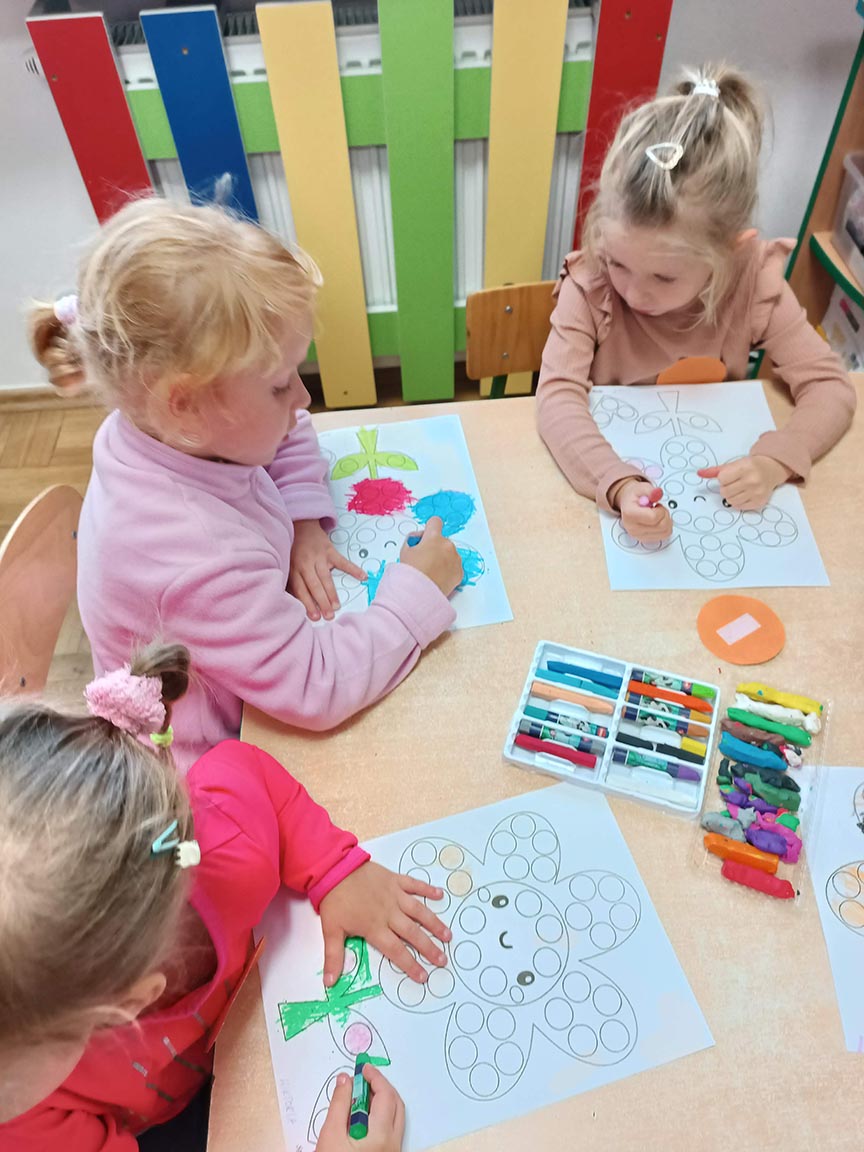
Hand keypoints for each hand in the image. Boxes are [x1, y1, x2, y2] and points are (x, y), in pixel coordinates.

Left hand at [289, 519, 366, 621]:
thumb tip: (296, 603)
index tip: (315, 617)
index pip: (301, 589)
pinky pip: (343, 562)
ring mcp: (319, 556)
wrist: (300, 524)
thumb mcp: (288, 564)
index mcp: (295, 568)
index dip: (307, 604)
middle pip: (314, 586)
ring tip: (337, 607)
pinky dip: (353, 569)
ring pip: (326, 578)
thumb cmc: (293, 549)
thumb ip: (292, 582)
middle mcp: (306, 563)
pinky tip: (363, 577)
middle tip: (328, 616)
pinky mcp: (330, 550)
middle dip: (321, 602)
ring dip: (332, 593)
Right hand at [316, 1065, 404, 1151]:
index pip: (385, 1095)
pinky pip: (392, 1130)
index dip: (375, 1077)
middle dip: (381, 1087)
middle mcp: (393, 1143)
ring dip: (382, 1101)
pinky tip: (363, 1117)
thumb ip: (339, 1104)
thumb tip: (346, 1079)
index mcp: (381, 1135)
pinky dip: (381, 1116)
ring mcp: (394, 1151)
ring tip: (360, 1096)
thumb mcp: (330, 1135)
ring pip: (396, 1117)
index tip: (362, 1068)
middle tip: (363, 1079)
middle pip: (396, 1104)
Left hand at [318, 860, 450, 986]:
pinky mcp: (395, 880)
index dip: (410, 965)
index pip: (396, 951)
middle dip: (429, 948)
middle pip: (412, 933)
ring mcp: (394, 895)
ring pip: (419, 911)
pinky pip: (414, 885)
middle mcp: (389, 913)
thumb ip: (334, 958)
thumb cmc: (334, 901)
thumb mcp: (330, 931)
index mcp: (374, 927)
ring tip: (448, 935)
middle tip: (443, 960)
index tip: (423, 977)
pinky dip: (427, 889)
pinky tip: (440, 894)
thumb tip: (330, 983)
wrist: (334, 868)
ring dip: (434, 923)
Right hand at [399, 516, 462, 596]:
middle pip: (442, 540)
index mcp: (434, 538)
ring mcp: (456, 559)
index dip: (429, 528)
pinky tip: (437, 577)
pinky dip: (448, 570)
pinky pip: (454, 566)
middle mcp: (448, 545)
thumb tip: (419, 539)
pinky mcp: (460, 572)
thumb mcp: (405, 551)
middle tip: (424, 560)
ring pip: (449, 554)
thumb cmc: (410, 572)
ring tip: (430, 571)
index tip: (426, 537)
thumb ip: (413, 540)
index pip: (435, 522)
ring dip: (442, 558)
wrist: (418, 594)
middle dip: (435, 547)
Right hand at [614, 479, 672, 542]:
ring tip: (658, 514)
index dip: (660, 510)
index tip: (657, 505)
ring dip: (667, 521)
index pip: (653, 518)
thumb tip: (658, 493)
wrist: (628, 505)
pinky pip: (663, 536)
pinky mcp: (645, 540)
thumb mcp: (642, 488)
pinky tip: (658, 521)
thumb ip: (650, 491)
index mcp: (630, 514)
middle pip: (661, 526)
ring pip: (665, 532)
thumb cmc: (635, 497)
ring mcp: (639, 536)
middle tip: (658, 508)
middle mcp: (633, 528)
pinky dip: (665, 527)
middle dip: (665, 515)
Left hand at [697, 456, 790, 510]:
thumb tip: (699, 473)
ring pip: (730, 501)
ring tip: (739, 488)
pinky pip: (739, 507)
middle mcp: (752, 480)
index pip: (722, 479)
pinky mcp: (759, 502)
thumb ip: (715, 470)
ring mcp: (757, 492)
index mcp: (745, 467)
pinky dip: (739, 502)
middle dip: (726, 488)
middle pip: (725, 492)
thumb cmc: (749, 466)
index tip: (730, 476)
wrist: (771, 469)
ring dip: (731, 496)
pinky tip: (745, 494)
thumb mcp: (733, 464)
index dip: (723, 479)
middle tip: (734, 483)